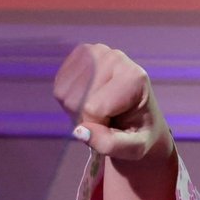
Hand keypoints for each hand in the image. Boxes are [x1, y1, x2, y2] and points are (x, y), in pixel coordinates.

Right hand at [53, 43, 174, 163]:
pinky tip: (88, 99)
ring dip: (76, 109)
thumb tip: (80, 132)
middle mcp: (115, 57)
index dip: (98, 126)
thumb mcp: (134, 149)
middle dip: (86, 118)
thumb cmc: (138, 133)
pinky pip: (60, 84)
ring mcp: (96, 51)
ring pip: (64, 93)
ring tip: (99, 110)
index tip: (114, 126)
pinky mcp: (81, 53)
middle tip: (106, 120)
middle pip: (76, 100)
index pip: (94, 109)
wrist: (139, 117)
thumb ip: (111, 145)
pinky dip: (69, 99)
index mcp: (134, 78)